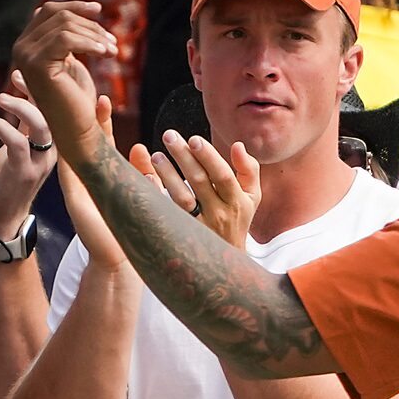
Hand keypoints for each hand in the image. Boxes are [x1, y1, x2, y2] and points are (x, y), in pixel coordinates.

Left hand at [0, 73, 56, 238]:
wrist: (0, 222)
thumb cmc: (6, 184)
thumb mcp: (17, 150)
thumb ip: (23, 128)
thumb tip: (21, 99)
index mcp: (48, 147)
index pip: (52, 110)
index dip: (39, 88)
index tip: (20, 73)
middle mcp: (49, 155)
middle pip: (54, 114)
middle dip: (36, 92)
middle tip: (15, 78)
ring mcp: (39, 165)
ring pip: (42, 127)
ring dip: (21, 108)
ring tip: (0, 98)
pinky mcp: (23, 174)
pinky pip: (19, 144)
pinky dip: (3, 127)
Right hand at [12, 1, 118, 168]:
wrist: (78, 134)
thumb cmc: (79, 103)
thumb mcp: (74, 63)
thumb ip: (69, 38)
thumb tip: (80, 10)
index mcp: (27, 45)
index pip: (49, 12)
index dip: (75, 7)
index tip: (98, 10)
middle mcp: (20, 48)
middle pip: (57, 15)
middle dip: (89, 25)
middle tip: (112, 42)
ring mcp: (26, 55)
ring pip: (64, 25)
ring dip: (94, 36)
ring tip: (113, 51)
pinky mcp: (37, 65)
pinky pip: (66, 39)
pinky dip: (89, 43)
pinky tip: (105, 54)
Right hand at [57, 94, 140, 269]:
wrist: (115, 260)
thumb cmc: (129, 232)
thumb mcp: (140, 195)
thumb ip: (143, 172)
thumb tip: (141, 148)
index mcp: (102, 171)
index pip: (98, 134)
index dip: (97, 112)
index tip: (97, 90)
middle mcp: (85, 172)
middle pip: (76, 132)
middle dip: (69, 106)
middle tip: (64, 80)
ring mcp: (76, 181)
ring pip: (66, 142)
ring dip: (58, 118)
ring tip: (53, 94)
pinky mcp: (71, 192)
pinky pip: (63, 163)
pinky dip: (59, 143)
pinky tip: (55, 124)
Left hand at [132, 131, 259, 248]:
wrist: (228, 263)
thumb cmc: (238, 220)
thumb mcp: (251, 197)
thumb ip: (248, 169)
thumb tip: (237, 145)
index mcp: (237, 202)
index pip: (223, 176)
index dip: (209, 157)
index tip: (194, 139)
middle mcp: (220, 215)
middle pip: (200, 182)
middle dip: (184, 157)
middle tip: (169, 135)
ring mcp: (201, 227)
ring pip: (182, 198)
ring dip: (168, 174)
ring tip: (156, 156)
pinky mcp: (185, 235)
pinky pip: (169, 214)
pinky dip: (157, 196)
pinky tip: (146, 178)